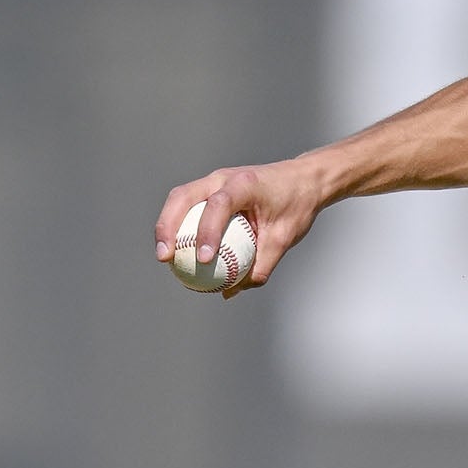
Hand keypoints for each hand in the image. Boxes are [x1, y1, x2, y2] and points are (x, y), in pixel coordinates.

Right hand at [152, 158, 324, 295]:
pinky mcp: (210, 189)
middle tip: (165, 258)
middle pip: (183, 196)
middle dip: (168, 226)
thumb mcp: (284, 238)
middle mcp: (223, 177)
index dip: (207, 231)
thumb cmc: (296, 206)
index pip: (219, 205)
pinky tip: (177, 253)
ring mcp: (214, 180)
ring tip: (164, 257)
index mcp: (245, 184)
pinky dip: (178, 226)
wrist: (303, 179)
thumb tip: (231, 290)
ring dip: (166, 226)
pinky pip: (188, 207)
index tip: (204, 260)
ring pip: (179, 199)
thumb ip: (261, 264)